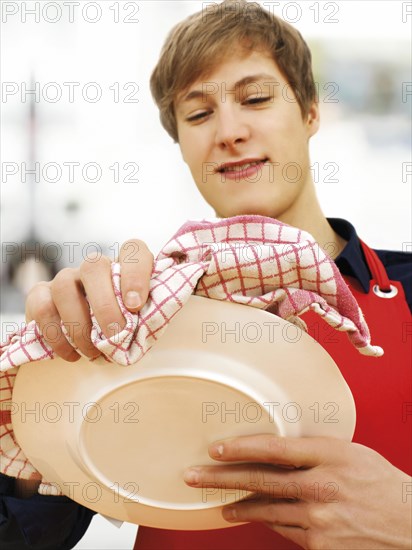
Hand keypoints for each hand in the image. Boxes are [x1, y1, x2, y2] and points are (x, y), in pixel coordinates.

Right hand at [25, 239, 152, 360]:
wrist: (92, 340)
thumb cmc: (123, 329)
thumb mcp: (140, 321)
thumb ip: (146, 315)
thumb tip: (147, 325)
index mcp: (124, 267)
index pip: (133, 250)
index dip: (135, 274)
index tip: (136, 306)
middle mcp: (94, 267)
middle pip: (93, 266)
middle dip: (104, 306)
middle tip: (114, 336)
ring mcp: (66, 278)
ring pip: (64, 287)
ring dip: (79, 325)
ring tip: (93, 352)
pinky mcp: (40, 294)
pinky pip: (42, 307)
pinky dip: (57, 336)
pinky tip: (73, 354)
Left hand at [184, 435, 411, 548]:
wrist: (409, 524)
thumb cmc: (379, 481)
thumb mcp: (349, 452)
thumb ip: (312, 451)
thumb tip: (274, 450)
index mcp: (329, 456)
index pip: (274, 448)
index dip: (240, 447)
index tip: (216, 448)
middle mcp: (320, 486)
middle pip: (260, 480)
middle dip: (221, 478)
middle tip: (192, 475)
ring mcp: (319, 520)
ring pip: (265, 509)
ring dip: (237, 506)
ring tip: (219, 504)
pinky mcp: (320, 546)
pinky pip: (284, 530)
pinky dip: (268, 521)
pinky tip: (254, 517)